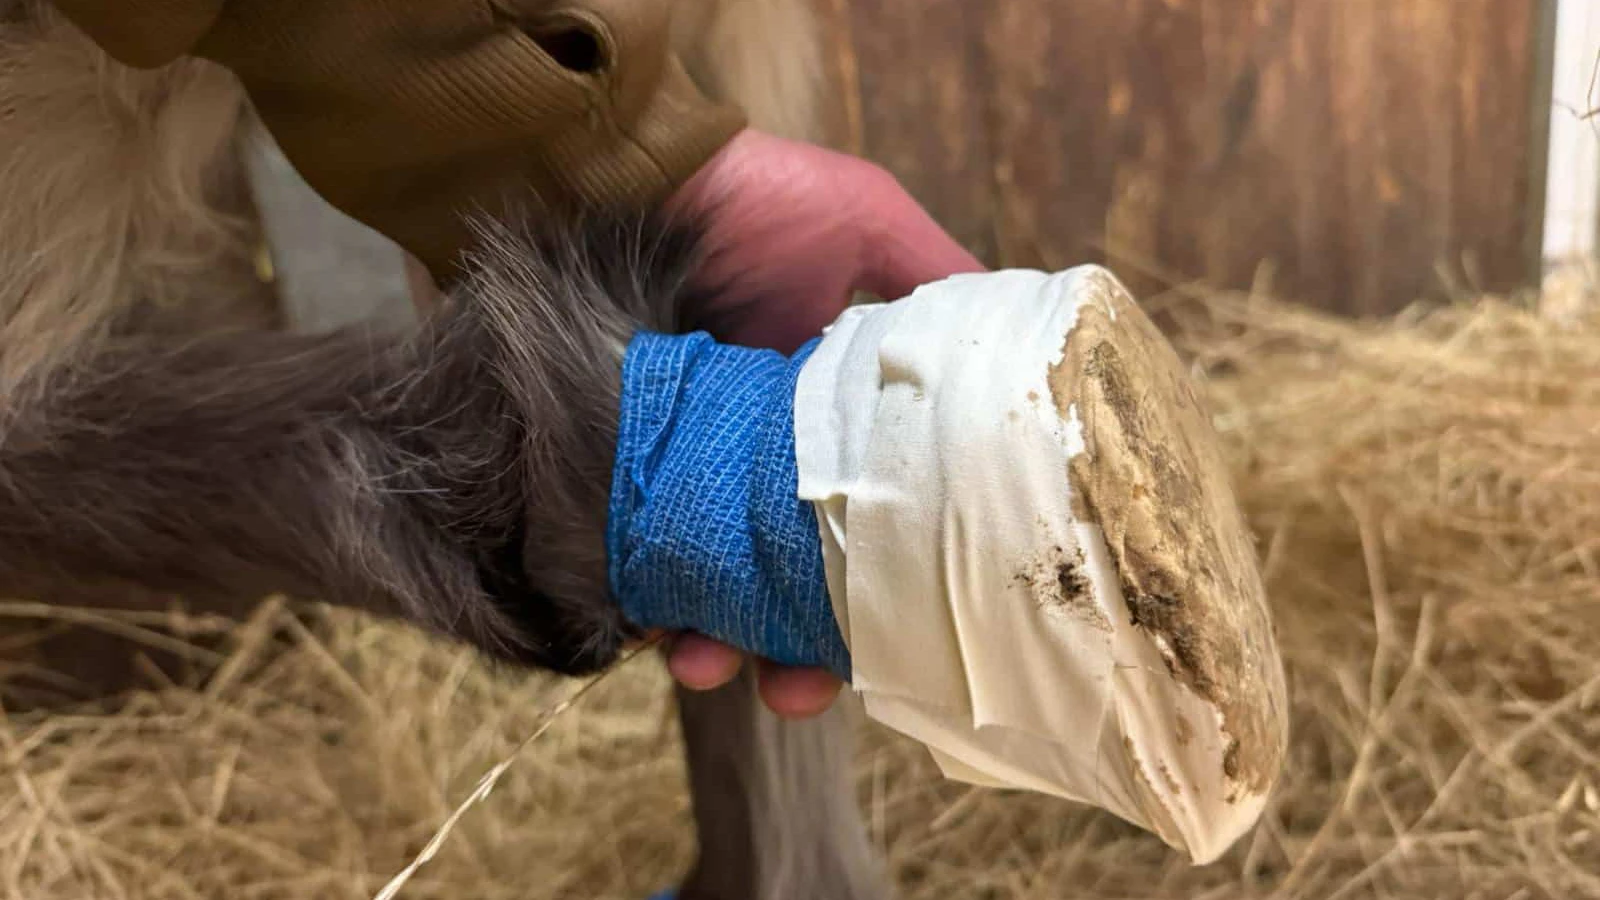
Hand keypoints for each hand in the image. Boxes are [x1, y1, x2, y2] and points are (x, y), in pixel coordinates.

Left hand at [659, 129, 985, 717]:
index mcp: (824, 425)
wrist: (636, 173)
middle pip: (783, 582)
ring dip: (717, 645)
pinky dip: (642, 606)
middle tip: (795, 692)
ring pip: (704, 589)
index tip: (894, 639)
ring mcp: (683, 473)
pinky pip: (627, 562)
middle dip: (793, 653)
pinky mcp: (615, 474)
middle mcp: (756, 461)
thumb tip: (1029, 344)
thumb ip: (940, 284)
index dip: (879, 589)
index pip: (862, 525)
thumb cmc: (762, 201)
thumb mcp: (872, 227)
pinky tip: (655, 631)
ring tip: (711, 668)